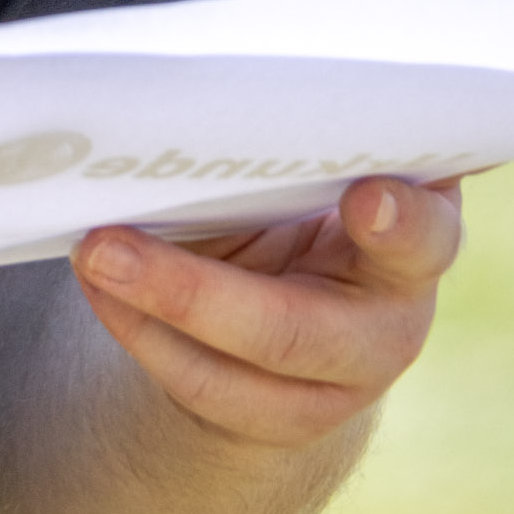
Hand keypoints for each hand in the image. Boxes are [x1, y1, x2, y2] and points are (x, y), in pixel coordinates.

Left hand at [69, 175, 462, 448]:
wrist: (314, 297)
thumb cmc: (315, 202)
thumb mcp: (320, 172)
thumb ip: (295, 148)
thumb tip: (212, 93)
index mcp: (416, 245)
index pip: (426, 237)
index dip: (403, 223)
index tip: (366, 198)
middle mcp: (390, 324)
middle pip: (295, 329)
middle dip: (191, 294)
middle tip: (104, 244)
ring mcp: (337, 387)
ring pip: (234, 372)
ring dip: (144, 312)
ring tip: (87, 258)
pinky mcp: (280, 420)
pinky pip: (200, 387)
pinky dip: (139, 332)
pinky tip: (99, 286)